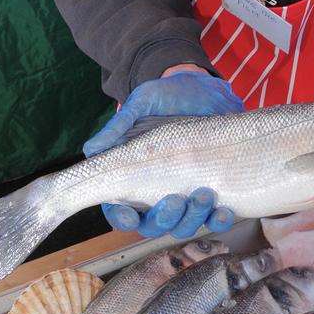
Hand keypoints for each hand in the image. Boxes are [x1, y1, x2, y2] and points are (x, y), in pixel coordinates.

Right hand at [83, 71, 243, 237]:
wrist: (203, 88)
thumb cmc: (164, 98)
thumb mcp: (140, 104)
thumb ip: (117, 126)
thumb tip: (91, 149)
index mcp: (134, 178)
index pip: (121, 210)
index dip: (123, 218)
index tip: (130, 214)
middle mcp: (157, 192)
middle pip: (153, 225)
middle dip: (163, 219)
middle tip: (175, 200)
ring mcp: (186, 195)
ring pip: (183, 225)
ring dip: (191, 219)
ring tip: (203, 195)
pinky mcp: (213, 192)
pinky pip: (214, 219)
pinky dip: (217, 221)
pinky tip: (223, 211)